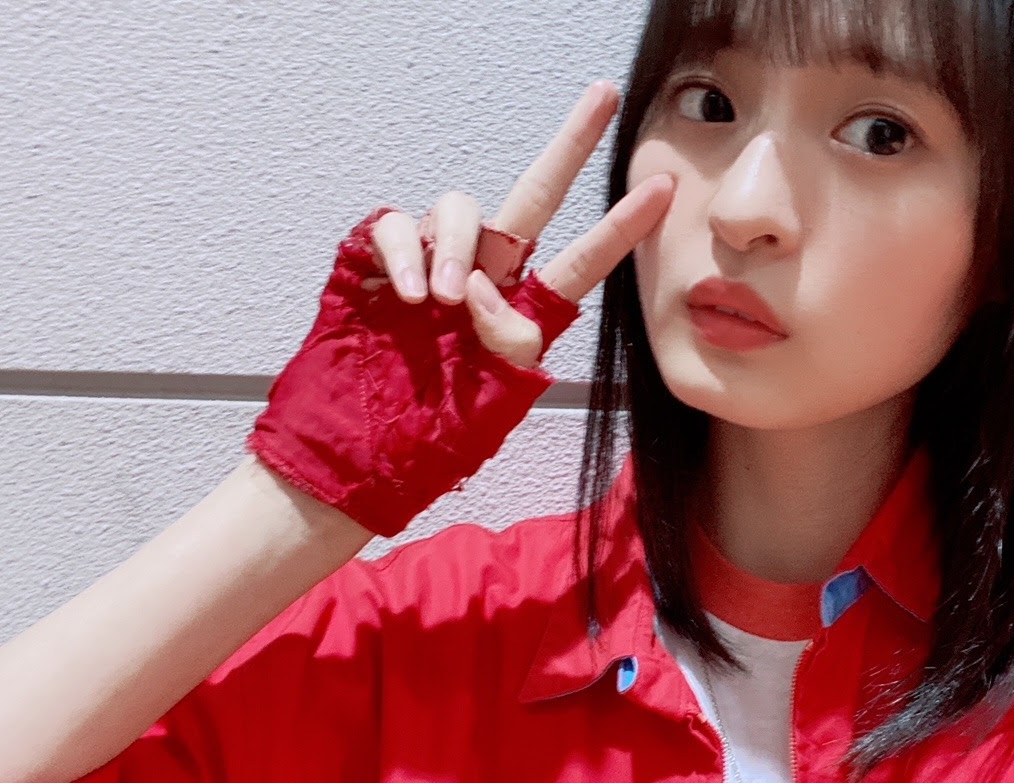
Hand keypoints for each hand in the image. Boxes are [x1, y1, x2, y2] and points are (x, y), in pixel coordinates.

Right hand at [245, 82, 674, 536]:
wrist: (350, 454)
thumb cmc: (422, 439)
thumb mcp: (488, 406)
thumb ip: (509, 347)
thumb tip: (484, 288)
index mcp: (519, 316)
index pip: (579, 263)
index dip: (619, 229)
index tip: (663, 192)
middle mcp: (482, 280)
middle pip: (532, 197)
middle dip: (569, 145)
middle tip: (603, 96)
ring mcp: (429, 267)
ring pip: (460, 207)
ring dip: (456, 246)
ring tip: (441, 302)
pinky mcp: (374, 262)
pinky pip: (395, 224)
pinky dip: (404, 253)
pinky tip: (409, 296)